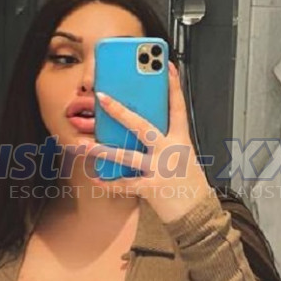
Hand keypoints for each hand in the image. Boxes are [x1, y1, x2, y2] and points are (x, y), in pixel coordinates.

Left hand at [88, 61, 211, 221]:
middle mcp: (170, 151)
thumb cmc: (189, 182)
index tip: (168, 67)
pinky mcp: (151, 187)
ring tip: (83, 144)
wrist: (197, 213)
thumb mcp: (182, 156)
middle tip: (102, 97)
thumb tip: (137, 130)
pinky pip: (125, 183)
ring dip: (102, 150)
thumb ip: (164, 142)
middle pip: (142, 126)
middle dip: (120, 111)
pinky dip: (110, 183)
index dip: (173, 86)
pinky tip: (97, 179)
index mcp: (181, 139)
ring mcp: (160, 169)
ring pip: (126, 156)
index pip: (178, 107)